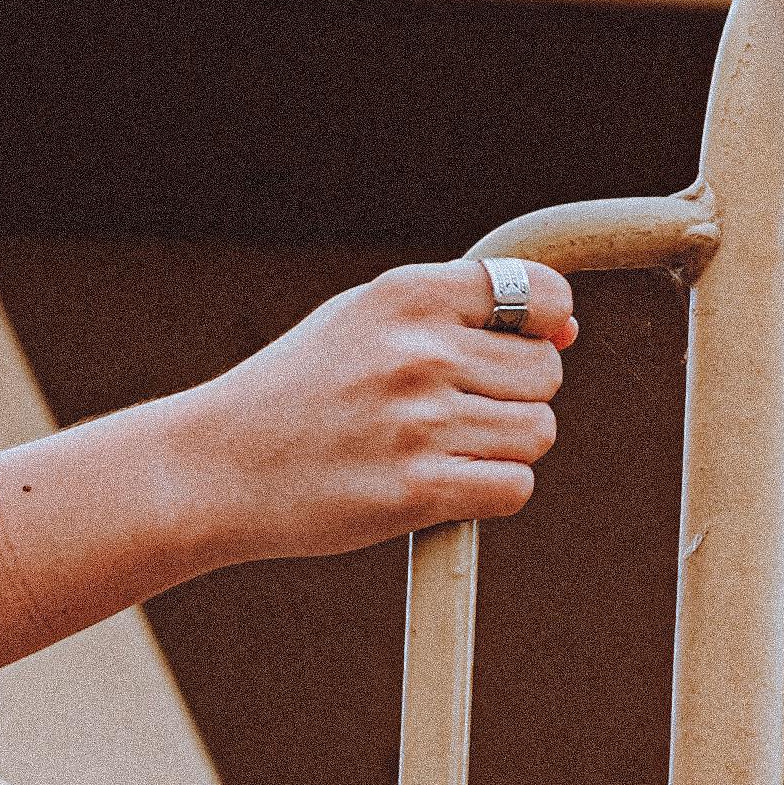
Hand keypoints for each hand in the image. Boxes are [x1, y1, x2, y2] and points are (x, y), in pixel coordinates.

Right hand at [174, 259, 576, 570]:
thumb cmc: (298, 391)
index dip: (544, 325)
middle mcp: (420, 352)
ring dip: (505, 448)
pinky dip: (492, 492)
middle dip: (515, 397)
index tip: (518, 348)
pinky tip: (445, 485)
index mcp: (408, 295)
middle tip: (456, 412)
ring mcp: (420, 422)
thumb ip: (455, 313)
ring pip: (536, 433)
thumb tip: (565, 330)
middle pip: (545, 375)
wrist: (217, 467)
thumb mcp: (363, 320)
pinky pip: (513, 487)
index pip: (540, 292)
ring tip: (445, 449)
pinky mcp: (418, 490)